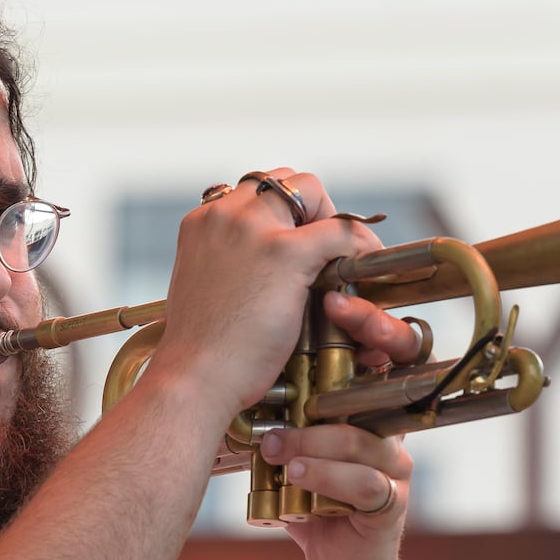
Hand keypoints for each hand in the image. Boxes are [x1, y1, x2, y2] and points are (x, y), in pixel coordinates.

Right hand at [147, 170, 388, 425]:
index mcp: (201, 222)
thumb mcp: (202, 288)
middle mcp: (224, 215)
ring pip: (310, 190)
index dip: (284, 213)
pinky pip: (340, 230)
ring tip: (344, 255)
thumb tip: (255, 270)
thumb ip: (226, 265)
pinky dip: (359, 244)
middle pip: (281, 181)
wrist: (194, 378)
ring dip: (331, 218)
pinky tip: (365, 268)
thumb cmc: (198, 351)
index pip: (253, 192)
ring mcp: (253, 229)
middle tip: (325, 248)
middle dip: (309, 207)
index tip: (299, 238)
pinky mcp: (284, 253)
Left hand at [257, 291, 422, 559]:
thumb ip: (277, 399)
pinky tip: (295, 475)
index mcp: (368, 402)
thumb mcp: (289, 436)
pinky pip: (366, 484)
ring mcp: (395, 465)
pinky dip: (325, 477)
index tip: (331, 300)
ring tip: (274, 445)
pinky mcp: (391, 504)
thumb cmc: (306, 490)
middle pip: (394, 376)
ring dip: (313, 439)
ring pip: (364, 438)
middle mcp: (389, 426)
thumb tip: (233, 351)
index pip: (382, 348)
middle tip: (323, 342)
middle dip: (367, 350)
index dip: (366, 321)